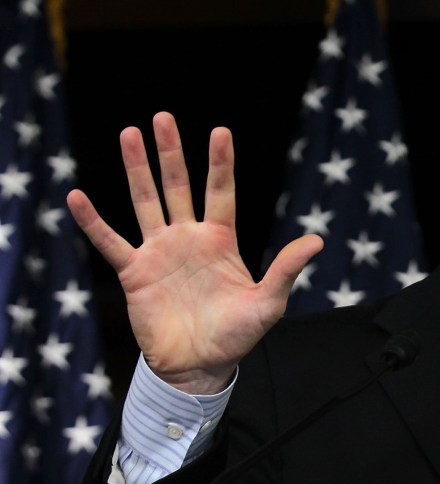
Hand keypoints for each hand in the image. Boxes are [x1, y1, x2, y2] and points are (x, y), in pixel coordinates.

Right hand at [66, 112, 322, 393]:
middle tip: (162, 117)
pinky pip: (110, 242)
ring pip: (145, 202)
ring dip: (136, 169)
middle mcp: (188, 238)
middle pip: (178, 186)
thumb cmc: (237, 335)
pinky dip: (93, 221)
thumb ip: (285, 269)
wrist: (200, 367)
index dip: (220, 163)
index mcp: (221, 241)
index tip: (220, 130)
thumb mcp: (268, 303)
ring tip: (129, 134)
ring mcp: (159, 252)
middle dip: (171, 153)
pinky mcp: (134, 272)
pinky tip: (77, 196)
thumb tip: (317, 240)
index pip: (220, 192)